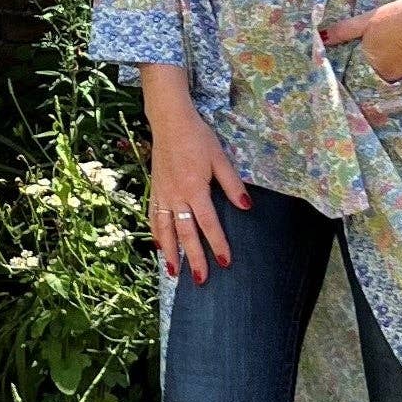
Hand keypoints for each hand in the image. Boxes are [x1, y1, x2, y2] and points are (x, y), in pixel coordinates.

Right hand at [146, 97, 252, 284]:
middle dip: (194, 258)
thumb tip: (246, 207)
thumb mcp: (220, 158)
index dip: (218, 244)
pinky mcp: (155, 190)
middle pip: (186, 233)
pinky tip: (160, 247)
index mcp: (195, 189)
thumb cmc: (198, 138)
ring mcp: (163, 194)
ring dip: (171, 253)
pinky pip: (154, 217)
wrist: (170, 122)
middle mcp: (176, 196)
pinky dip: (156, 234)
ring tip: (175, 273)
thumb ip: (232, 184)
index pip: (208, 223)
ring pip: (165, 230)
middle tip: (201, 279)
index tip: (225, 262)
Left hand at [320, 0, 401, 83]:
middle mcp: (391, 75)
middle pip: (378, 77)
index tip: (358, 63)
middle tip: (377, 54)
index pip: (360, 76)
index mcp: (374, 65)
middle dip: (375, 70)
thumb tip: (320, 36)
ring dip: (392, 68)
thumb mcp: (368, 20)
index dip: (359, 69)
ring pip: (394, 76)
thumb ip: (344, 31)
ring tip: (393, 49)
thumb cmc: (398, 15)